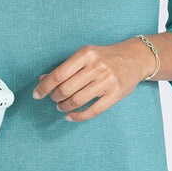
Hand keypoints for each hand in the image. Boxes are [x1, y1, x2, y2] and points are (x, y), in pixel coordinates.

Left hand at [32, 39, 152, 122]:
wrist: (134, 58)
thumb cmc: (105, 57)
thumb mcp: (85, 56)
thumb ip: (64, 68)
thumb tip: (43, 80)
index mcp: (85, 54)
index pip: (58, 74)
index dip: (44, 87)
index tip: (37, 94)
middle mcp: (96, 67)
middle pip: (65, 89)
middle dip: (54, 97)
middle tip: (54, 99)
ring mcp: (107, 81)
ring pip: (77, 101)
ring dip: (64, 106)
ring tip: (61, 106)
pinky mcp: (115, 94)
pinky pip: (93, 111)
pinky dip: (78, 116)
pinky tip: (70, 116)